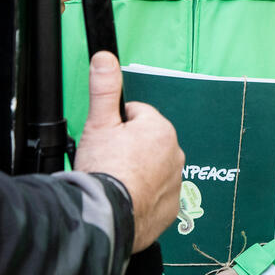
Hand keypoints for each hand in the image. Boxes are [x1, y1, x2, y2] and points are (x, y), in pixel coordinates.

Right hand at [74, 52, 182, 251]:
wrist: (107, 216)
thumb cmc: (104, 169)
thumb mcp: (99, 122)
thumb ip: (104, 87)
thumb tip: (105, 57)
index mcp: (160, 129)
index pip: (136, 115)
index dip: (116, 125)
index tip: (105, 140)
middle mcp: (175, 154)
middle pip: (146, 142)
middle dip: (129, 148)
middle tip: (108, 161)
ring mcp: (176, 183)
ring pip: (152, 168)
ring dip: (137, 171)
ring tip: (115, 181)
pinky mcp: (172, 209)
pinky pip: (157, 194)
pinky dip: (144, 196)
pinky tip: (126, 198)